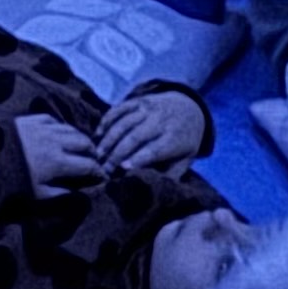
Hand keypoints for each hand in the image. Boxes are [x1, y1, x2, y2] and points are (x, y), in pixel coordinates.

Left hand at [18, 113, 103, 192]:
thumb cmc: (11, 182)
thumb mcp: (37, 195)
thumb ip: (62, 195)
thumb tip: (83, 196)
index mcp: (58, 162)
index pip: (88, 165)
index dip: (99, 172)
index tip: (102, 178)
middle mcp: (55, 141)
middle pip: (84, 143)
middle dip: (93, 153)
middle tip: (94, 161)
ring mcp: (43, 128)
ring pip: (71, 129)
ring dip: (79, 138)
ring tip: (81, 148)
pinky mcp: (30, 120)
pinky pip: (53, 119)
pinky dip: (61, 127)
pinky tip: (60, 133)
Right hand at [94, 90, 208, 172]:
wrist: (189, 108)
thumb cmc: (184, 141)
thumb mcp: (186, 159)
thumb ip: (172, 173)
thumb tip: (154, 187)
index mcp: (175, 138)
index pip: (155, 149)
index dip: (138, 158)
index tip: (123, 168)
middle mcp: (161, 121)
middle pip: (135, 137)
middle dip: (117, 153)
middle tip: (104, 168)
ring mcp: (148, 108)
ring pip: (124, 123)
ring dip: (108, 139)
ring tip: (98, 154)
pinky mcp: (138, 101)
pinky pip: (119, 109)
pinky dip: (106, 121)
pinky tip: (98, 135)